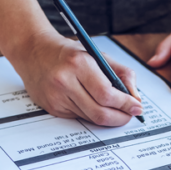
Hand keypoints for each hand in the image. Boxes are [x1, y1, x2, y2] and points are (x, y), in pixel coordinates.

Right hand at [8, 31, 142, 126]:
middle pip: (99, 112)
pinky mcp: (52, 108)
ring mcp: (56, 97)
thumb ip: (121, 73)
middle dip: (120, 117)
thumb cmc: (68, 53)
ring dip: (107, 117)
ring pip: (90, 118)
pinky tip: (92, 105)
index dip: (125, 105)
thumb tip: (135, 98)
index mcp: (79, 64)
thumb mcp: (97, 54)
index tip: (137, 107)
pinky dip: (91, 115)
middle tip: (130, 115)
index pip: (107, 94)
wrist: (33, 51)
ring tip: (116, 110)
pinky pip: (79, 118)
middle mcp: (65, 81)